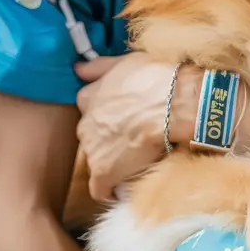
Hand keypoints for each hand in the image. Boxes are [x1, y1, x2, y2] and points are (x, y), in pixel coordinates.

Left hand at [75, 53, 202, 200]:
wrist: (173, 105)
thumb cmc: (155, 79)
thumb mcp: (124, 62)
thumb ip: (98, 66)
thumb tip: (76, 68)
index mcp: (87, 97)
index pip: (88, 110)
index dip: (105, 117)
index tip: (120, 120)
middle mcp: (84, 124)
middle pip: (91, 136)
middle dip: (106, 139)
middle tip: (130, 139)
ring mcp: (92, 149)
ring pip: (96, 160)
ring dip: (111, 162)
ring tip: (134, 161)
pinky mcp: (103, 172)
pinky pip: (100, 188)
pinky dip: (110, 189)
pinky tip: (124, 186)